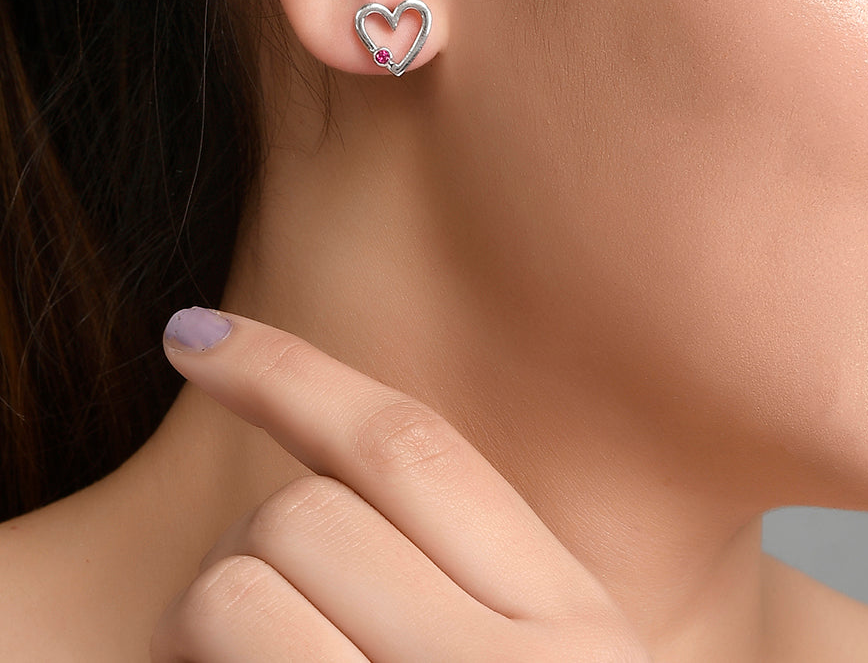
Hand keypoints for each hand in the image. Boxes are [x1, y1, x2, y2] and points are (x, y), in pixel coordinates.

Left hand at [150, 309, 649, 662]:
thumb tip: (315, 492)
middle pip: (306, 509)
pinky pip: (211, 662)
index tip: (195, 335)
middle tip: (249, 620)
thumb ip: (472, 587)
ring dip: (201, 624)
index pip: (412, 445)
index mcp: (575, 617)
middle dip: (248, 549)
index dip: (290, 372)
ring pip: (234, 586)